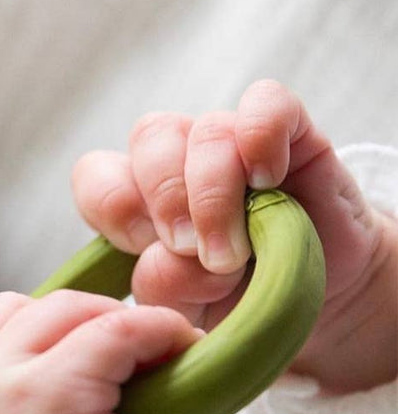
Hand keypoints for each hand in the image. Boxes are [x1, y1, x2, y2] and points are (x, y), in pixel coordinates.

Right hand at [0, 290, 197, 413]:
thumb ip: (19, 403)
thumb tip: (85, 363)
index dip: (44, 325)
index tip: (86, 350)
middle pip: (30, 307)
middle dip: (86, 319)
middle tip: (132, 350)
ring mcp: (7, 381)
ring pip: (71, 310)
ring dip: (120, 323)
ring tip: (158, 352)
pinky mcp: (60, 390)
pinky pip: (119, 331)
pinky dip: (158, 332)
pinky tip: (180, 351)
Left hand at [72, 79, 397, 390]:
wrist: (316, 305)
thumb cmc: (235, 305)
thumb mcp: (187, 311)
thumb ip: (166, 285)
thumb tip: (172, 255)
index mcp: (138, 200)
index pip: (96, 175)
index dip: (112, 205)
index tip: (140, 247)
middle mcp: (179, 161)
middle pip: (150, 139)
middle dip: (166, 200)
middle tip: (191, 253)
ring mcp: (231, 142)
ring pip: (204, 130)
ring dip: (214, 192)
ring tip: (234, 251)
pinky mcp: (290, 131)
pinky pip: (266, 103)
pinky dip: (261, 137)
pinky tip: (267, 181)